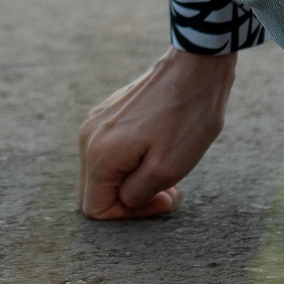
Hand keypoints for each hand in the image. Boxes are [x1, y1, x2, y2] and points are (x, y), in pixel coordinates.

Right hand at [78, 47, 235, 218]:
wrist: (196, 68)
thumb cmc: (186, 119)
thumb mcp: (166, 169)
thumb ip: (135, 195)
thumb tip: (124, 199)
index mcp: (98, 154)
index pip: (95, 208)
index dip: (128, 215)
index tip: (162, 199)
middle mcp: (88, 138)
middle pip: (96, 191)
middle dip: (131, 200)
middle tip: (168, 193)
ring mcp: (96, 122)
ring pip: (104, 172)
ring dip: (134, 181)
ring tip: (170, 176)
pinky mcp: (109, 113)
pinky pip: (111, 152)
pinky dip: (133, 162)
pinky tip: (161, 153)